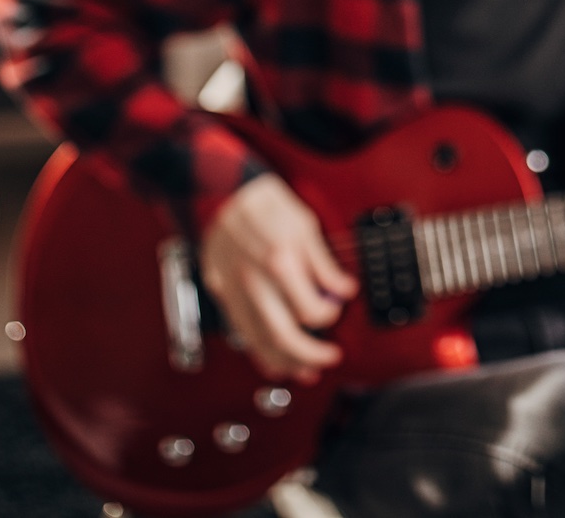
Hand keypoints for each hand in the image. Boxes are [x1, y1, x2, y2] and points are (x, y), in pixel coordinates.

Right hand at [199, 173, 357, 384]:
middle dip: (310, 355)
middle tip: (329, 357)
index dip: (329, 315)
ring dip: (284, 363)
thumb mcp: (305, 225)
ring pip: (258, 342)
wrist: (223, 193)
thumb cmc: (266, 205)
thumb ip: (324, 264)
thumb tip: (344, 290)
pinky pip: (240, 332)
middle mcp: (254, 281)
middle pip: (283, 337)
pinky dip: (258, 352)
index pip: (310, 310)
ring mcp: (234, 290)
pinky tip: (274, 362)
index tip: (335, 310)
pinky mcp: (221, 292)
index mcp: (279, 261)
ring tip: (305, 370)